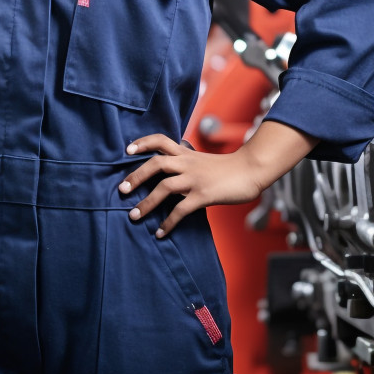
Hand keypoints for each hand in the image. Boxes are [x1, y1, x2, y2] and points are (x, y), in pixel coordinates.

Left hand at [119, 120, 318, 236]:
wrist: (251, 170)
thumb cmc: (229, 168)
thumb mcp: (203, 160)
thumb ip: (186, 163)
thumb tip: (170, 171)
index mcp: (186, 154)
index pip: (160, 140)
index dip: (142, 143)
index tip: (127, 150)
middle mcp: (188, 164)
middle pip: (156, 164)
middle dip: (136, 177)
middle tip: (122, 190)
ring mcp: (195, 179)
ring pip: (164, 187)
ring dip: (147, 203)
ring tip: (134, 216)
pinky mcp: (204, 195)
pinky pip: (180, 210)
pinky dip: (168, 222)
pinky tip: (161, 232)